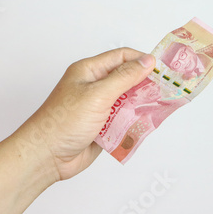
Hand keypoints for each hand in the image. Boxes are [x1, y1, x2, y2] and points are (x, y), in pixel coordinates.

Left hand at [11, 47, 154, 181]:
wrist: (47, 155)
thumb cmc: (63, 121)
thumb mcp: (97, 94)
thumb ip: (124, 77)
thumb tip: (146, 62)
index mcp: (89, 71)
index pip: (122, 57)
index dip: (142, 61)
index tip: (163, 69)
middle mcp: (94, 87)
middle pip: (127, 80)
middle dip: (145, 85)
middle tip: (166, 90)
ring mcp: (98, 108)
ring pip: (127, 102)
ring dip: (140, 106)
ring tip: (158, 109)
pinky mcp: (101, 127)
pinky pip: (123, 121)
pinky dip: (132, 123)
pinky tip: (143, 125)